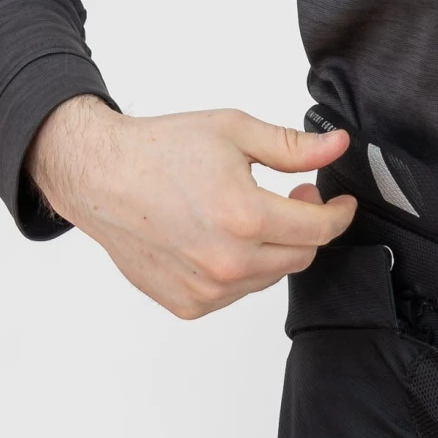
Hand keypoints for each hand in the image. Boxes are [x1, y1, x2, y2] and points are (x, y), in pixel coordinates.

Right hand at [27, 95, 356, 318]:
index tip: (339, 204)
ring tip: (245, 215)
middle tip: (293, 197)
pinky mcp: (192, 305)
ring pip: (270, 276)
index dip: (337, 214)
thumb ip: (291, 147)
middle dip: (305, 228)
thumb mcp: (231, 131)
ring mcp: (210, 289)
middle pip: (300, 256)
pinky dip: (239, 269)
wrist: (98, 177)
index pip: (319, 230)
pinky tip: (216, 239)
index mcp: (245, 217)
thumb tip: (339, 148)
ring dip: (271, 249)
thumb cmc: (158, 150)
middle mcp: (230, 262)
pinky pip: (236, 293)